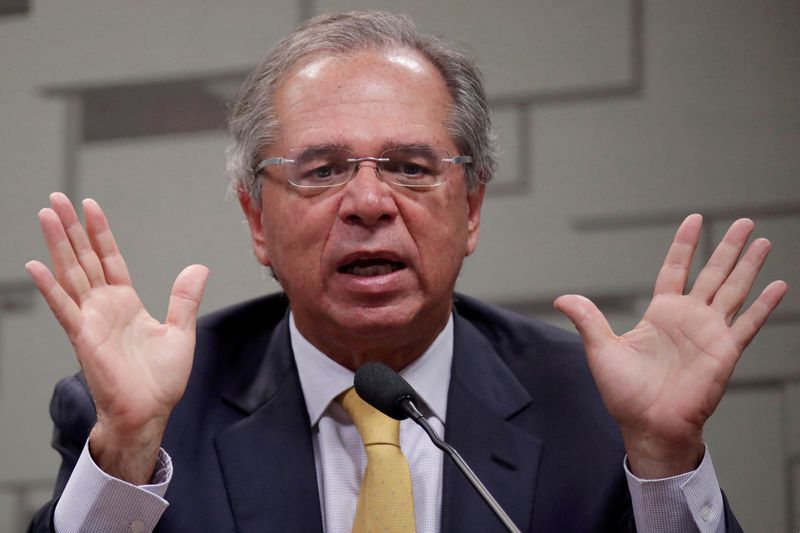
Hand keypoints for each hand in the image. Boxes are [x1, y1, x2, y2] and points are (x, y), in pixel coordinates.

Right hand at [26, 193, 208, 483]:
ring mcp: (91, 320)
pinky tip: (36, 265)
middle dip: (71, 228)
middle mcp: (104, 307)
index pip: (109, 259)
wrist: (149, 413)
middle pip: (84, 258)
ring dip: (57, 245)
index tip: (90, 206)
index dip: (99, 233)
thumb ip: (184, 299)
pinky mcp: (83, 337)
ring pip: (71, 274)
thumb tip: (198, 267)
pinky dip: (51, 287)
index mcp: (126, 303)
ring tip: (45, 215)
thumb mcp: (180, 332)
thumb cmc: (160, 381)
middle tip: (56, 198)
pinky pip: (65, 308)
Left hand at [554, 214, 786, 477]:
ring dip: (748, 266)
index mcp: (660, 314)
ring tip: (762, 241)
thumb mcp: (601, 349)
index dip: (685, 245)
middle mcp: (688, 319)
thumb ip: (588, 320)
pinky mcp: (725, 351)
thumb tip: (562, 299)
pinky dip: (764, 305)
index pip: (675, 269)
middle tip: (744, 222)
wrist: (648, 426)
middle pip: (712, 273)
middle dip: (728, 246)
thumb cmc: (625, 395)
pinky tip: (778, 285)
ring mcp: (709, 333)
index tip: (695, 220)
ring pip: (733, 290)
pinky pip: (748, 324)